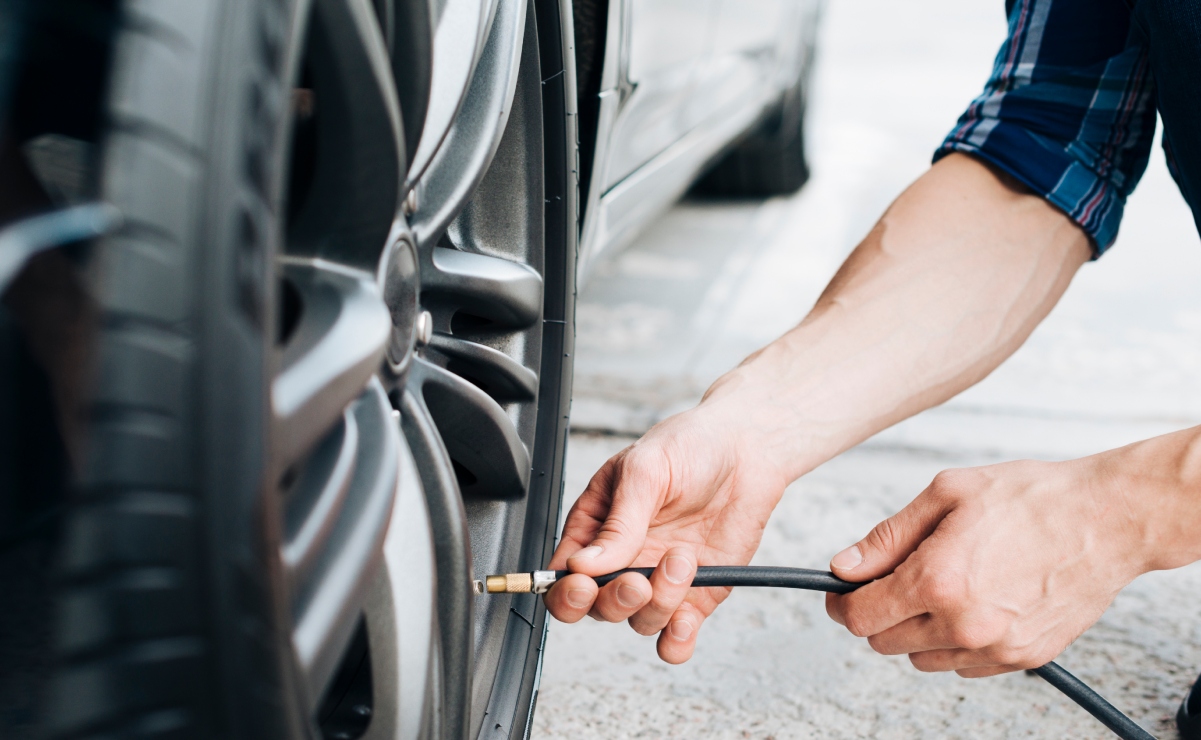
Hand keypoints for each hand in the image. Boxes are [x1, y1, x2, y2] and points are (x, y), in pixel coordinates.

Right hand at [543, 401, 787, 662]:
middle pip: (597, 607)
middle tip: (638, 579)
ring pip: (638, 621)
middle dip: (615, 600)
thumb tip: (582, 564)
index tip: (584, 584)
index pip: (562, 575)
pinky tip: (685, 621)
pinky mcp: (695, 595)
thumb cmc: (690, 446)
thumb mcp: (645, 471)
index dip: (566, 591)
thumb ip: (617, 522)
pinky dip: (676, 641)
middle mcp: (624, 559)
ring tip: (683, 560)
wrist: (747, 451)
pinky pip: (675, 637)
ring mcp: (658, 580)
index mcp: (596, 527)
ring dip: (659, 603)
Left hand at [824, 457, 1153, 676]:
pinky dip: (956, 641)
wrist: (1106, 518)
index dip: (842, 602)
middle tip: (896, 578)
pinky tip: (974, 602)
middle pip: (884, 641)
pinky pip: (964, 666)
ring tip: (944, 585)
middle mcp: (962, 623)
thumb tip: (845, 566)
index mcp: (936, 580)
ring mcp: (995, 646)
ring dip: (917, 629)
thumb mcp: (946, 494)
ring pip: (922, 659)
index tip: (842, 591)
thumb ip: (888, 537)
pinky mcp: (1023, 657)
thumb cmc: (1032, 498)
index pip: (860, 615)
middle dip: (879, 611)